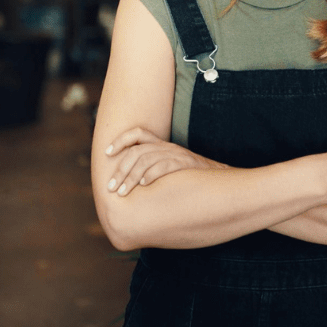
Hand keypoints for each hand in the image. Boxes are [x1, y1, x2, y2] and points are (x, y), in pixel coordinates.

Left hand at [105, 127, 225, 195]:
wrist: (220, 179)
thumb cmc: (191, 177)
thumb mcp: (170, 166)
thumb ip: (152, 168)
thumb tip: (130, 182)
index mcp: (162, 145)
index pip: (137, 133)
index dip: (120, 140)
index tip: (106, 153)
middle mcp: (167, 147)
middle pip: (137, 152)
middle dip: (120, 170)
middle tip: (111, 187)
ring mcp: (176, 155)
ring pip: (146, 159)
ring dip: (131, 177)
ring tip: (122, 193)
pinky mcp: (185, 164)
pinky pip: (164, 166)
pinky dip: (152, 175)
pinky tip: (144, 185)